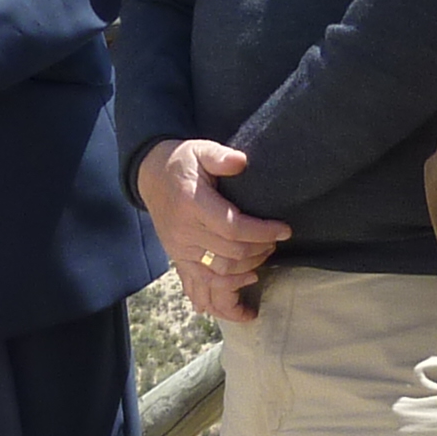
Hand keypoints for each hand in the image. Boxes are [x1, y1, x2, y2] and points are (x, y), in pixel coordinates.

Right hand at [139, 140, 289, 321]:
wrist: (152, 177)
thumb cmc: (183, 162)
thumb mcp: (200, 149)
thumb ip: (220, 156)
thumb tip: (241, 162)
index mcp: (192, 203)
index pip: (233, 227)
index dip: (262, 232)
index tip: (284, 230)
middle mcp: (184, 230)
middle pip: (232, 251)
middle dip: (261, 248)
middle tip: (277, 239)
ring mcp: (180, 248)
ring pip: (222, 270)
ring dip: (250, 266)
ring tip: (266, 253)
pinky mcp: (178, 258)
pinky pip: (205, 281)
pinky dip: (229, 285)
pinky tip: (249, 278)